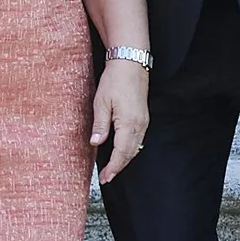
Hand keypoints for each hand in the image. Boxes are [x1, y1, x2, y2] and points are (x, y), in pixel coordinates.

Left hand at [91, 57, 150, 182]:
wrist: (131, 63)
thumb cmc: (115, 80)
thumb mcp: (101, 102)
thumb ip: (100, 125)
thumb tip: (96, 143)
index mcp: (129, 123)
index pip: (121, 152)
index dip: (113, 167)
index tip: (105, 177)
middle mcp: (140, 125)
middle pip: (130, 154)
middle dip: (118, 167)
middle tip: (106, 177)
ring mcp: (143, 121)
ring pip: (136, 148)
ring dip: (124, 159)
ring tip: (112, 168)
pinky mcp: (143, 117)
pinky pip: (138, 139)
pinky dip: (130, 150)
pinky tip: (121, 151)